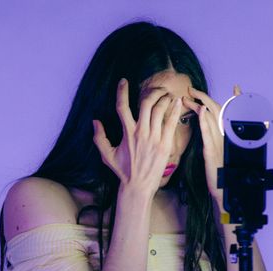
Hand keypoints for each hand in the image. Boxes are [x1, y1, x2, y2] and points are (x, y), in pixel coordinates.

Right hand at [92, 78, 182, 196]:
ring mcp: (154, 138)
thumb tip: (95, 121)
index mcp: (127, 133)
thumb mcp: (106, 155)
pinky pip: (171, 123)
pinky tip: (178, 102)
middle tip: (155, 88)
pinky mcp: (165, 145)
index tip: (124, 81)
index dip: (122, 92)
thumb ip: (99, 138)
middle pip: (146, 103)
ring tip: (166, 94)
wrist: (138, 186)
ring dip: (164, 98)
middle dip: (152, 91)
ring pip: (160, 110)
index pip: (122, 107)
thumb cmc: (123, 171)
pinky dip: (175, 110)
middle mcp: (141, 133)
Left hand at [183, 84, 241, 209]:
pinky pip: (207, 133)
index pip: (227, 113)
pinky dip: (203, 121)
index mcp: (226, 137)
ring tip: (188, 97)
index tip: (236, 87)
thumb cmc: (222, 176)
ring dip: (199, 105)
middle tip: (192, 90)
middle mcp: (225, 137)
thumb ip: (217, 141)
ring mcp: (218, 143)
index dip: (233, 99)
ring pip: (211, 118)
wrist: (226, 192)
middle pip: (217, 111)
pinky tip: (200, 112)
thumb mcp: (220, 155)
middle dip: (204, 97)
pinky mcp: (211, 152)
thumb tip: (211, 131)